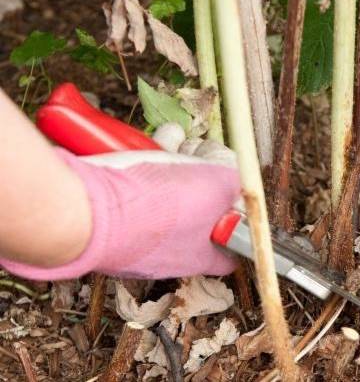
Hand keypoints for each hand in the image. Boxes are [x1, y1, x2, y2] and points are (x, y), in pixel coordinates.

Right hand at [1, 124, 241, 279]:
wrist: (88, 211)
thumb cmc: (159, 207)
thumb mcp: (217, 188)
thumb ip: (235, 184)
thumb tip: (236, 183)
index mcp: (200, 255)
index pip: (231, 249)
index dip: (239, 216)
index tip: (236, 190)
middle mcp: (170, 252)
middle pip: (197, 206)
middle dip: (200, 170)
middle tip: (197, 150)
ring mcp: (138, 235)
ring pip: (165, 189)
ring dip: (173, 156)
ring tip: (173, 136)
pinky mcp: (112, 216)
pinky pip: (136, 185)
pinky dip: (145, 158)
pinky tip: (153, 139)